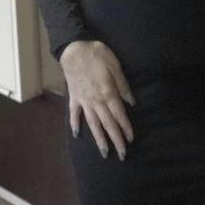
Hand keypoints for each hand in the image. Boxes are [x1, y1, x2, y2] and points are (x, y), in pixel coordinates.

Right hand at [60, 40, 135, 160]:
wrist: (73, 48)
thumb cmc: (96, 54)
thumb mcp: (115, 65)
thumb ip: (123, 85)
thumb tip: (131, 102)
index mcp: (108, 93)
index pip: (119, 115)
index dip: (125, 128)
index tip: (130, 140)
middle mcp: (96, 101)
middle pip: (107, 124)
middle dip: (115, 140)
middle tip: (122, 155)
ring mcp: (83, 101)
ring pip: (93, 124)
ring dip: (99, 139)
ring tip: (104, 152)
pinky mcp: (74, 97)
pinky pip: (75, 114)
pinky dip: (75, 124)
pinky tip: (77, 134)